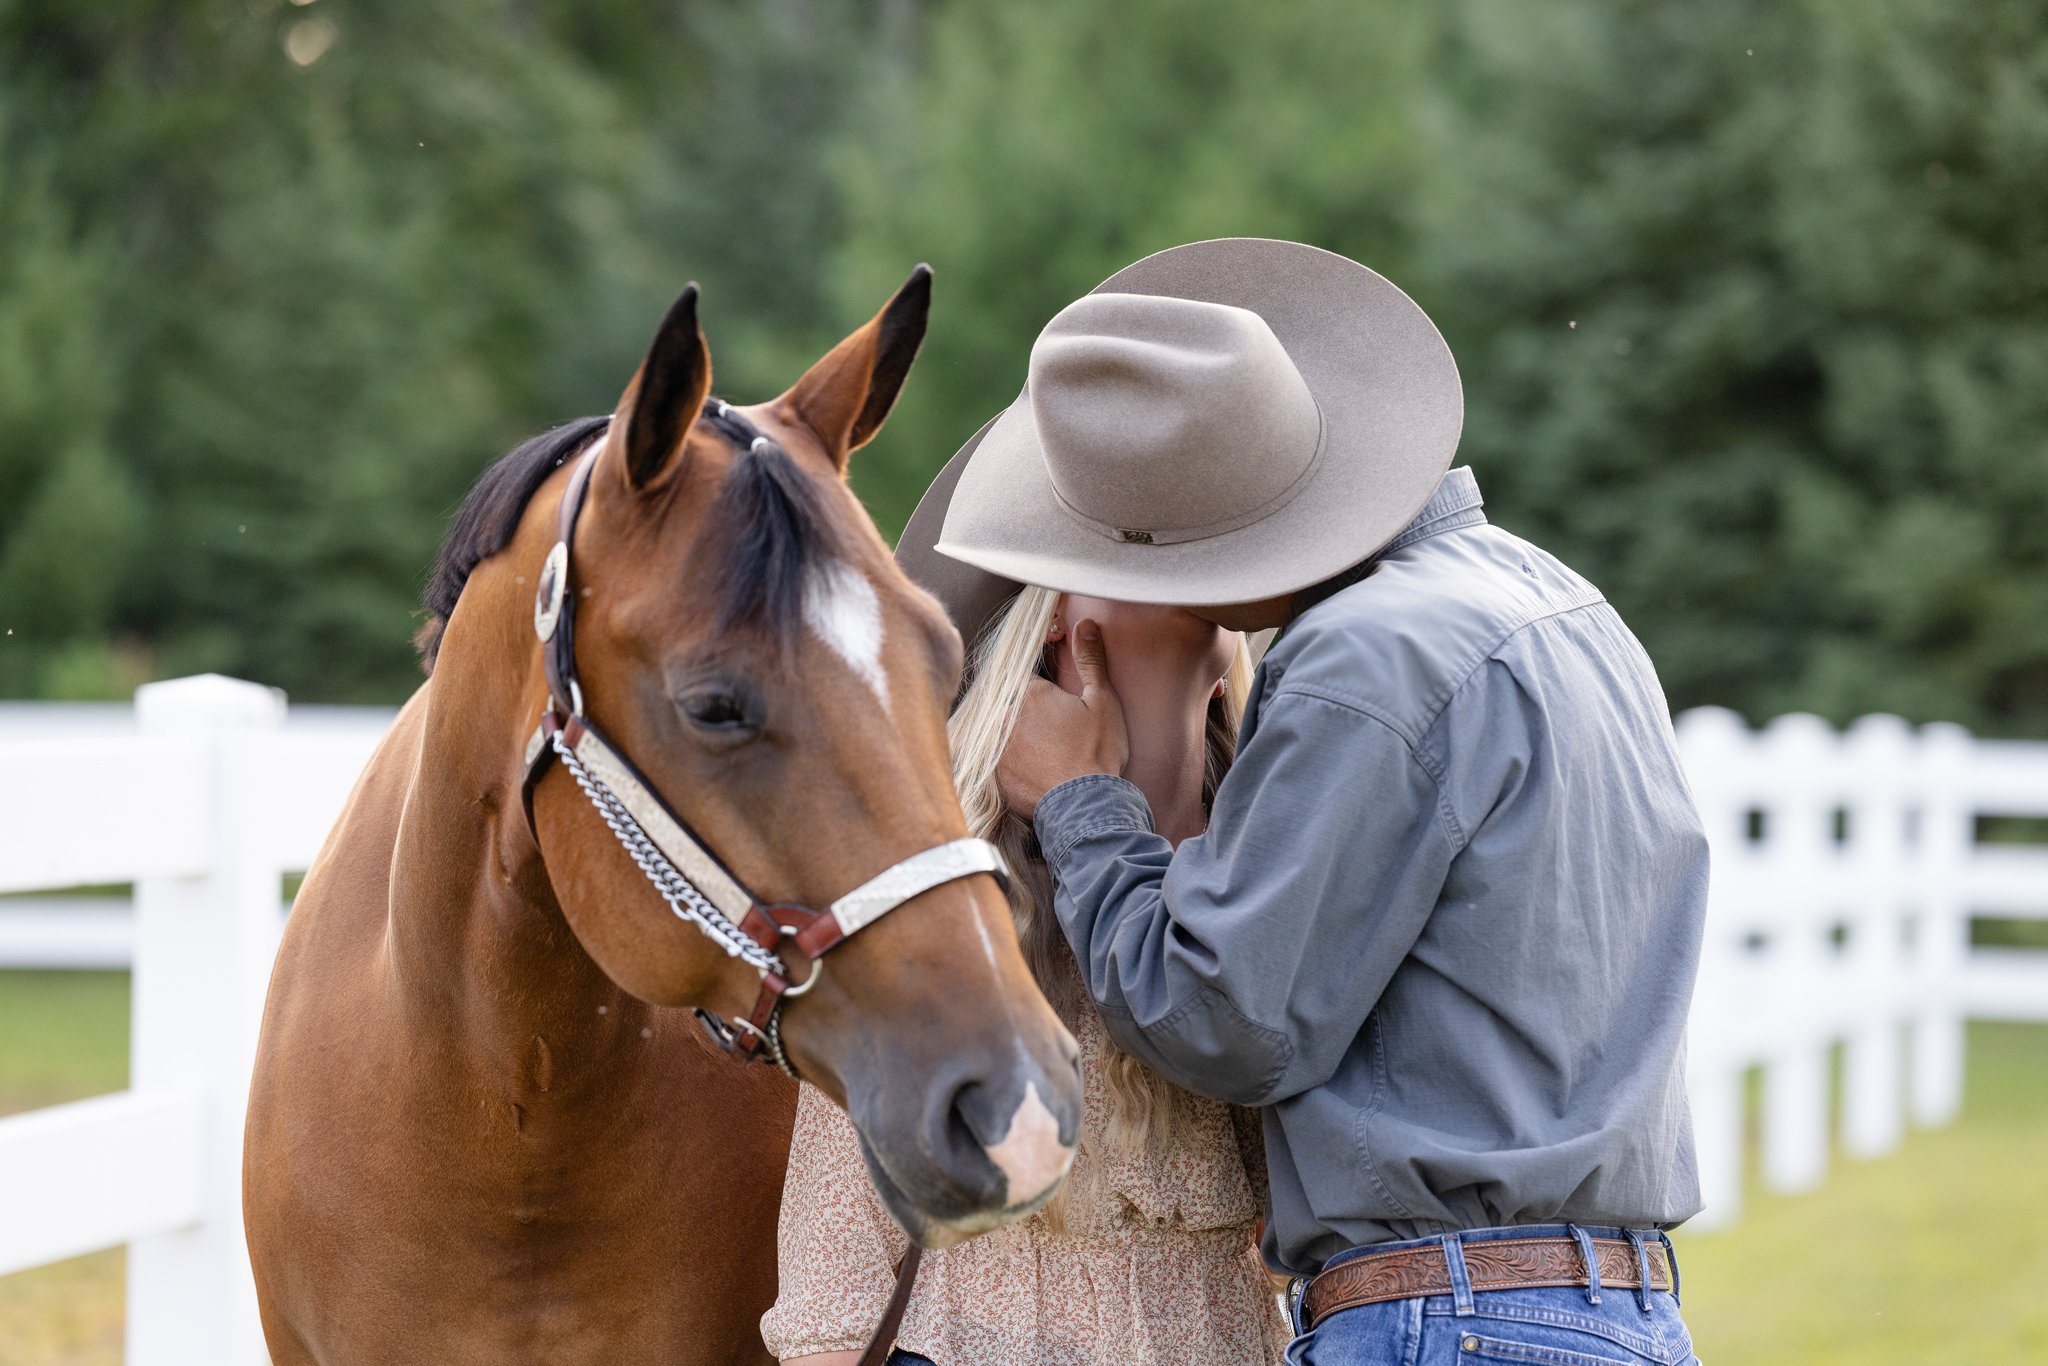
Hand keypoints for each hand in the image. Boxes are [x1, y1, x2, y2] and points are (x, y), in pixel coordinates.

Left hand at [997, 619, 1128, 818]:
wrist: (1085, 806)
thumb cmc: (1097, 752)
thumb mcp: (1103, 701)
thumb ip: (1091, 660)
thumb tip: (1085, 624)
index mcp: (1030, 692)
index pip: (1029, 682)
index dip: (1045, 694)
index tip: (1060, 711)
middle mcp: (1005, 716)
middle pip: (1012, 707)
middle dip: (1029, 718)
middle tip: (1055, 739)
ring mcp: (995, 747)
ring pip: (1002, 734)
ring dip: (1017, 741)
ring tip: (1044, 758)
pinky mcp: (993, 775)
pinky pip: (996, 763)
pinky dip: (1009, 766)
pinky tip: (1031, 774)